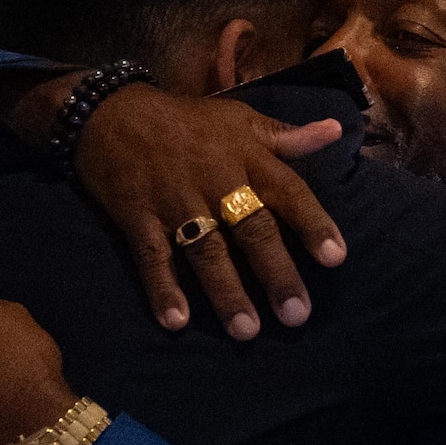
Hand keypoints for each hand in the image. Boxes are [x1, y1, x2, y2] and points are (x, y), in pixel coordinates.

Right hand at [74, 84, 347, 339]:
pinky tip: (176, 321)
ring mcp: (174, 200)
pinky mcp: (137, 217)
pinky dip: (162, 287)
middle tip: (297, 315)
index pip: (288, 191)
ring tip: (246, 331)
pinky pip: (152, 256)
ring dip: (226, 290)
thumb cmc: (184, 121)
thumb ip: (285, 136)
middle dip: (275, 272)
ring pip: (206, 249)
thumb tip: (336, 132)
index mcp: (245, 156)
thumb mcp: (238, 118)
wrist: (109, 113)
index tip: (336, 258)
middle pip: (251, 228)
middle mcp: (215, 179)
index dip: (312, 224)